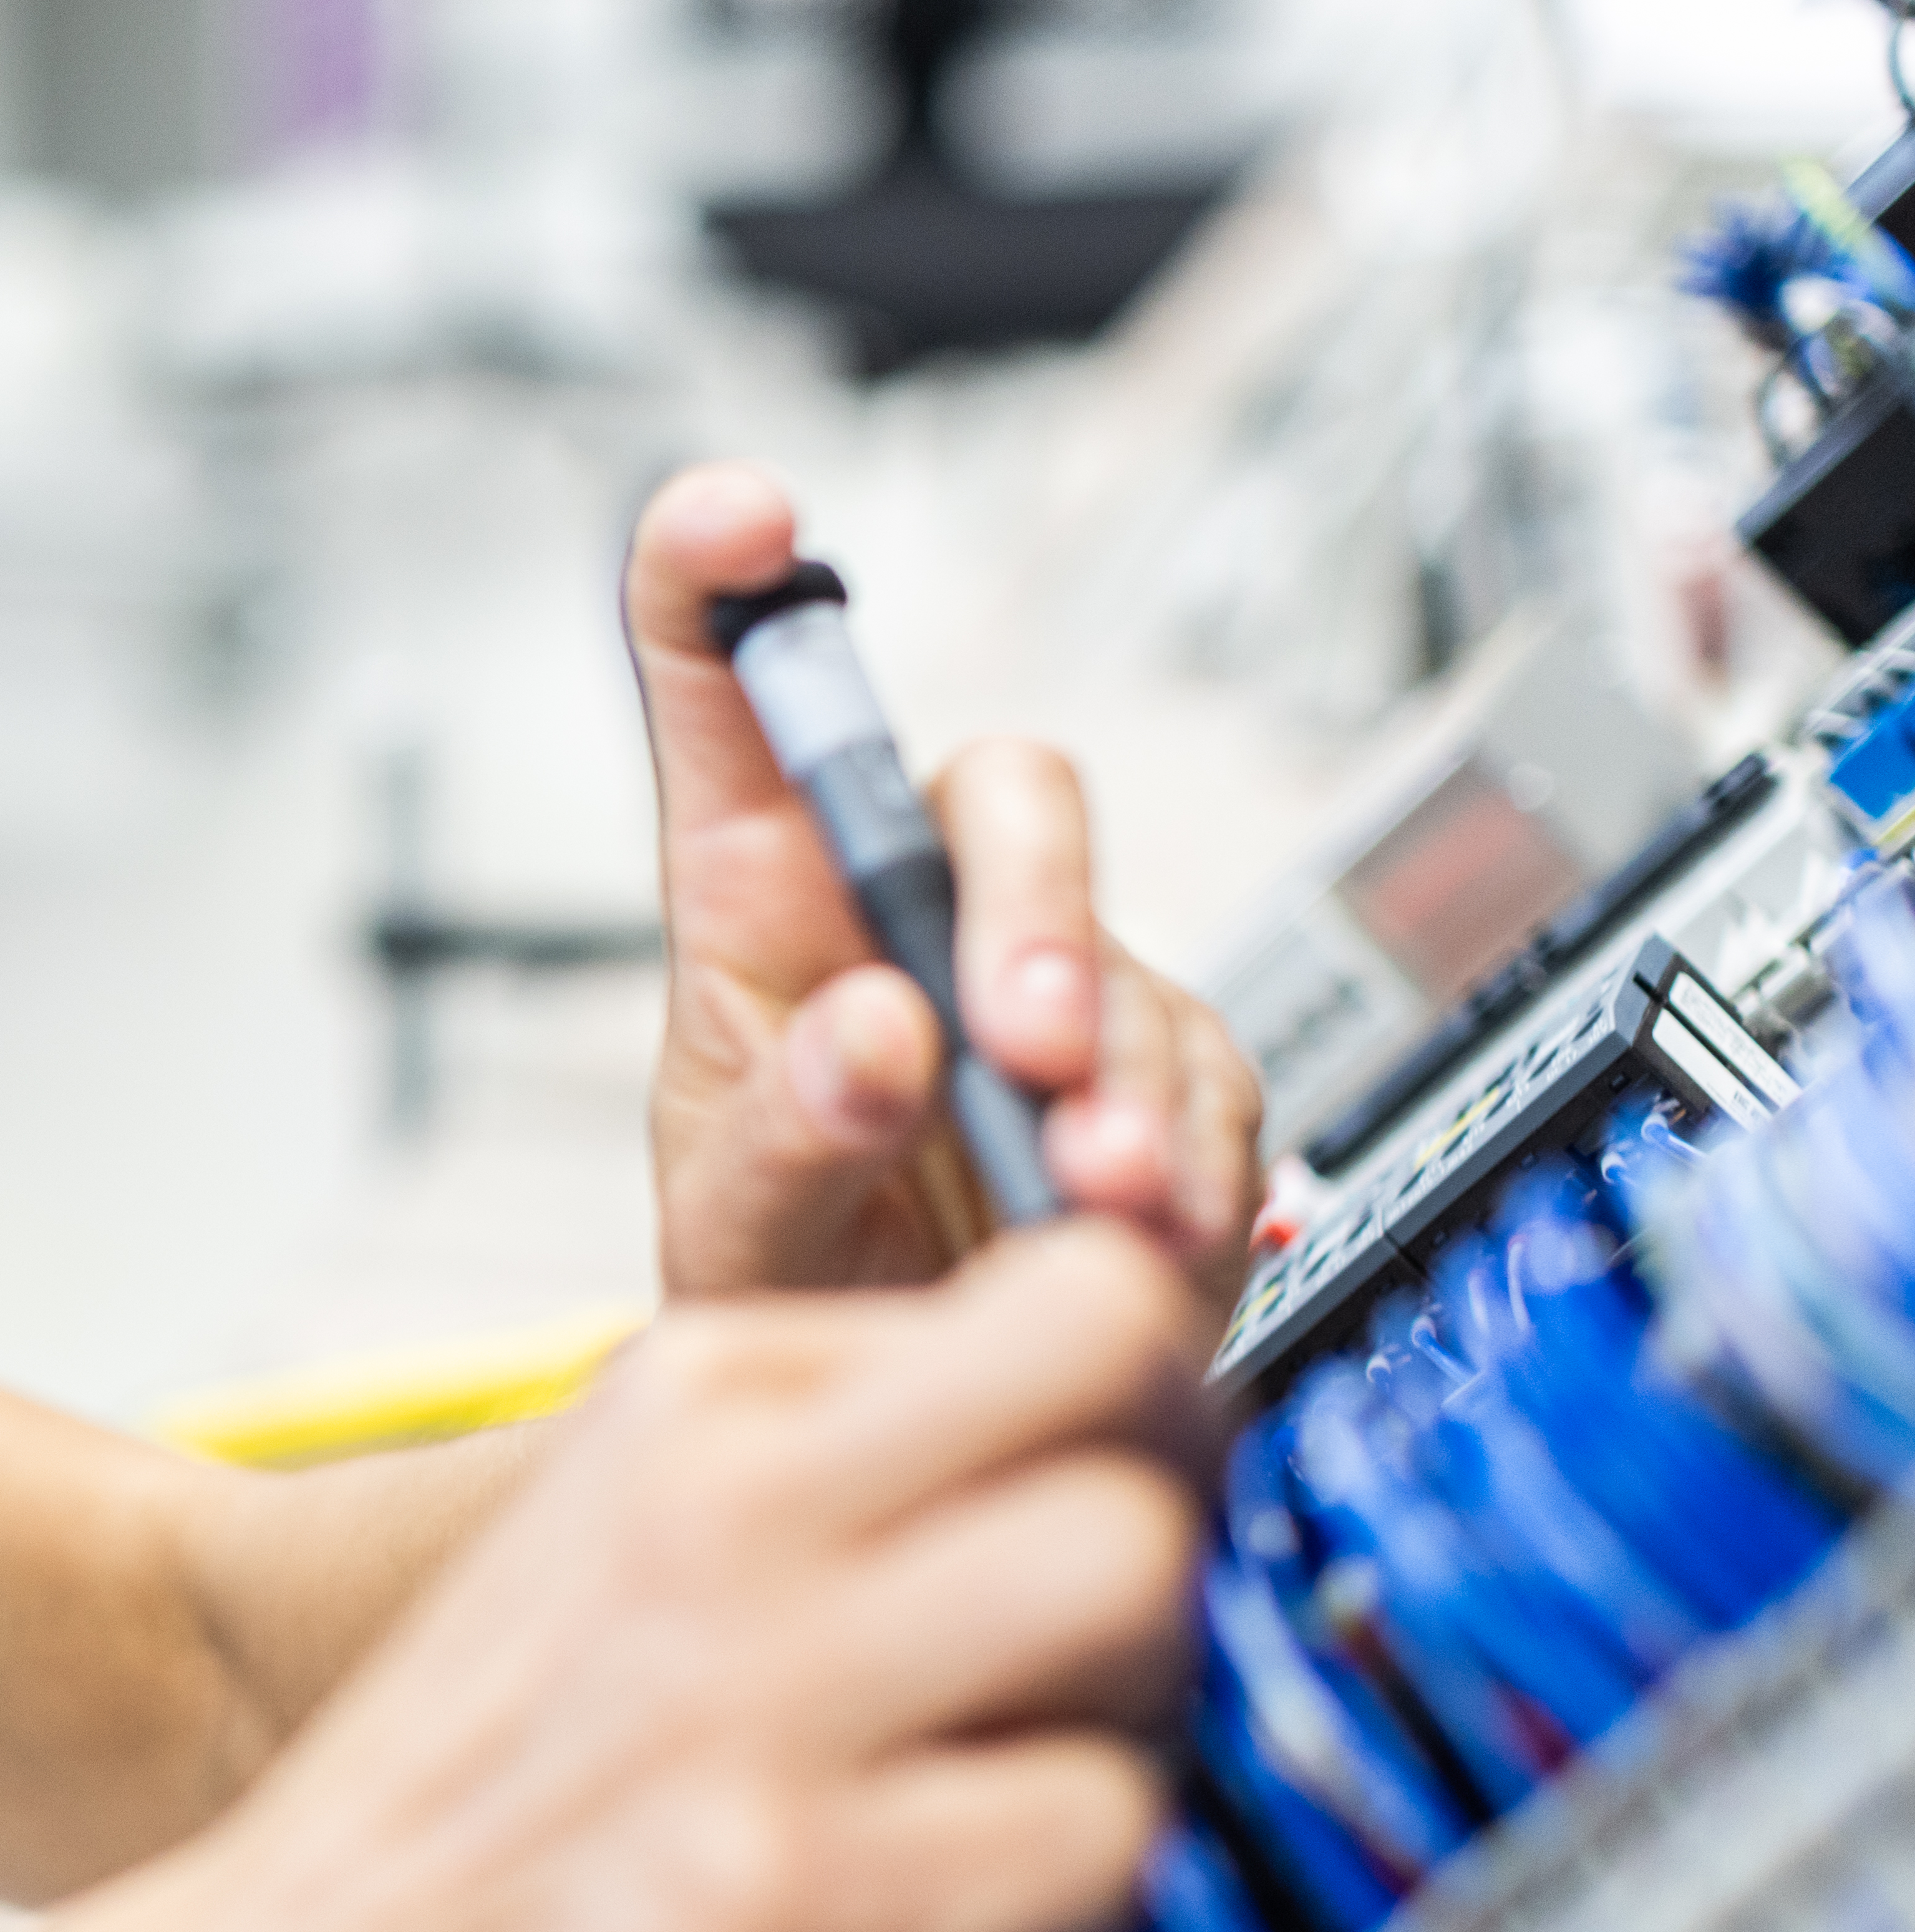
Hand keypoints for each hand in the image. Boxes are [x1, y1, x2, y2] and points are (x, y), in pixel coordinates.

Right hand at [74, 1226, 1208, 1931]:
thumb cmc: (448, 1811)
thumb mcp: (605, 1532)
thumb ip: (817, 1463)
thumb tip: (1088, 1440)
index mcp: (679, 1396)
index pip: (1055, 1281)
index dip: (1139, 1391)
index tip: (1114, 1478)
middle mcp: (724, 1510)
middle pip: (1135, 1383)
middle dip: (1183, 1503)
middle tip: (1127, 1622)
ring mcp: (762, 1697)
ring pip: (1143, 1585)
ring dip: (1151, 1697)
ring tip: (1049, 1766)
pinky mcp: (802, 1896)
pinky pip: (1103, 1833)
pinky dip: (1085, 1883)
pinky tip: (981, 1902)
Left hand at [628, 464, 1262, 1298]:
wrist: (889, 1417)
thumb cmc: (784, 1280)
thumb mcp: (733, 1233)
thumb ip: (786, 1142)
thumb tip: (880, 1036)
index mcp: (761, 898)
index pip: (727, 692)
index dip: (720, 577)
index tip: (736, 515)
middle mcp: (911, 906)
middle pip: (1005, 795)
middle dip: (1036, 902)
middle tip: (1026, 1039)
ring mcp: (1050, 981)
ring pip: (1129, 947)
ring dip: (1123, 1072)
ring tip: (1085, 1196)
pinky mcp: (1153, 1075)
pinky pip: (1210, 1076)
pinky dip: (1189, 1155)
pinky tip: (1145, 1231)